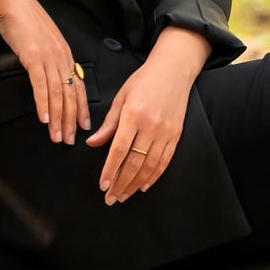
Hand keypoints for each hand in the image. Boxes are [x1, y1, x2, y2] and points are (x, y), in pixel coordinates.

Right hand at [0, 0, 90, 144]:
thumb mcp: (43, 40)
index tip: (82, 126)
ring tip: (56, 136)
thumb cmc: (24, 20)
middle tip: (68, 140)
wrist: (11, 2)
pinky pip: (40, 85)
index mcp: (65, 53)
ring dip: (57, 118)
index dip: (81, 108)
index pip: (78, 85)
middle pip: (70, 94)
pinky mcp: (33, 57)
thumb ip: (50, 56)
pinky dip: (43, 104)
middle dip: (70, 120)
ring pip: (57, 93)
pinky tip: (43, 118)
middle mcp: (61, 56)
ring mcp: (48, 57)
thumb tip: (51, 74)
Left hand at [86, 27, 209, 203]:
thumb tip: (93, 143)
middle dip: (120, 183)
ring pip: (149, 166)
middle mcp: (150, 126)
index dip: (110, 170)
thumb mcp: (121, 98)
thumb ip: (108, 124)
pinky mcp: (175, 135)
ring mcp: (165, 132)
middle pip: (134, 162)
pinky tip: (144, 185)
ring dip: (135, 184)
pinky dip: (154, 176)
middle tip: (111, 198)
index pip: (119, 149)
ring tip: (124, 196)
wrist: (172, 71)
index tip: (103, 185)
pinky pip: (164, 161)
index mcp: (132, 115)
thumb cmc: (143, 81)